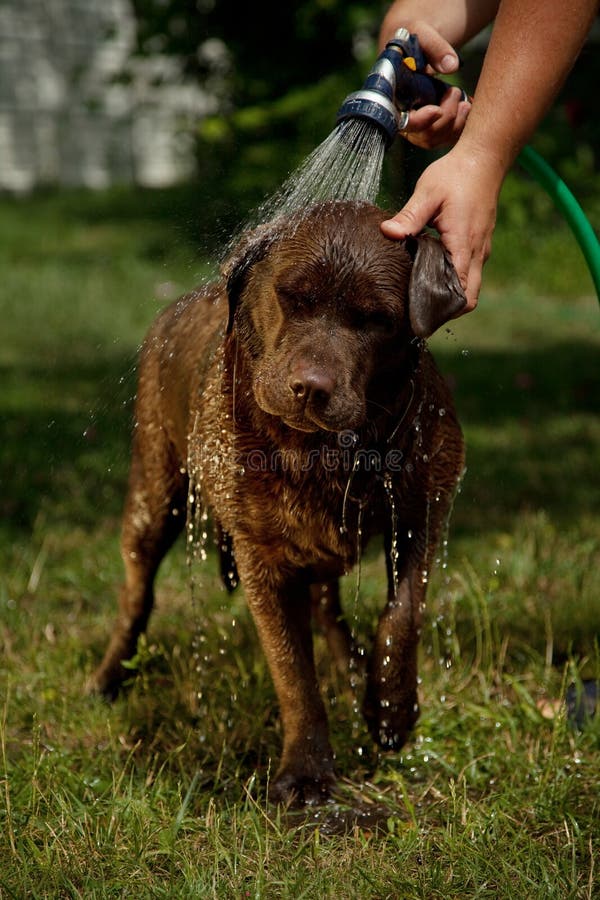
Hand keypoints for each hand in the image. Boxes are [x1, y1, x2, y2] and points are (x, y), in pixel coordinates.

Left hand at [381, 145, 501, 310]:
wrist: (484, 157)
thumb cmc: (455, 174)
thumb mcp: (427, 192)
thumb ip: (408, 217)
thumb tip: (387, 234)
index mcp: (463, 245)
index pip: (459, 292)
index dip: (443, 308)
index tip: (421, 315)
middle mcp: (477, 252)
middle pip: (468, 297)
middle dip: (447, 308)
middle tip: (420, 310)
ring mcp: (480, 249)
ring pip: (469, 285)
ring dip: (450, 293)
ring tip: (421, 293)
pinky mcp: (479, 243)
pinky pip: (469, 271)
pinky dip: (454, 278)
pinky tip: (431, 272)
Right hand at [385, 21, 470, 147]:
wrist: (416, 50)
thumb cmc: (415, 42)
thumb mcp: (422, 35)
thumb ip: (435, 48)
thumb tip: (451, 66)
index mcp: (394, 100)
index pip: (404, 122)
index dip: (421, 121)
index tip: (437, 109)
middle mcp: (403, 119)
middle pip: (425, 136)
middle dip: (446, 118)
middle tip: (455, 93)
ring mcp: (417, 128)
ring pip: (437, 140)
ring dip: (456, 124)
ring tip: (465, 102)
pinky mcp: (431, 129)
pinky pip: (447, 139)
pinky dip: (461, 127)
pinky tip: (466, 107)